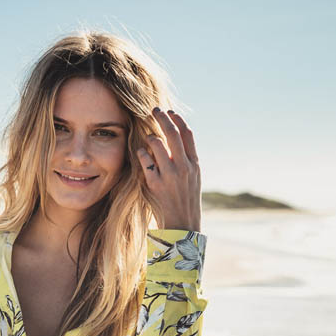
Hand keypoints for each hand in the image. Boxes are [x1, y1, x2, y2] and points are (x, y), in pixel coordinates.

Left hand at [136, 107, 201, 231]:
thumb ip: (186, 161)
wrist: (182, 225)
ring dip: (150, 137)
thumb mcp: (193, 179)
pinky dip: (142, 153)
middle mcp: (184, 167)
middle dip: (162, 117)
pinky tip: (141, 153)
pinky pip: (145, 160)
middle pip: (172, 133)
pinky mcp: (156, 184)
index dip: (178, 119)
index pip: (187, 134)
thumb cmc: (185, 201)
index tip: (170, 111)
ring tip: (148, 137)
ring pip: (157, 144)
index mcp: (194, 164)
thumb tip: (176, 141)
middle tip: (153, 110)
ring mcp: (170, 175)